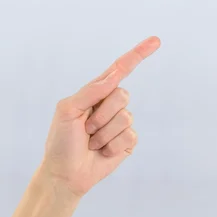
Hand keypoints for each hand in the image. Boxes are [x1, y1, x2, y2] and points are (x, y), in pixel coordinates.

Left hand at [39, 36, 160, 197]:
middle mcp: (111, 104)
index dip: (138, 54)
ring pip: (126, 117)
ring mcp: (121, 122)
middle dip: (101, 114)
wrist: (64, 175)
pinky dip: (112, 146)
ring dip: (104, 134)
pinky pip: (129, 135)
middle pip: (122, 95)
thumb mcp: (67, 110)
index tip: (155, 41)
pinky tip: (101, 151)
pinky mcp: (128, 140)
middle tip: (86, 128)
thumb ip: (91, 91)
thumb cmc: (61, 141)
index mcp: (98, 91)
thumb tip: (115, 75)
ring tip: (91, 142)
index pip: (121, 68)